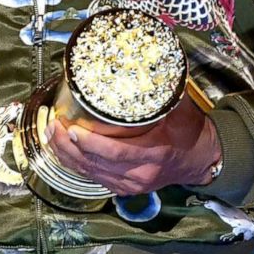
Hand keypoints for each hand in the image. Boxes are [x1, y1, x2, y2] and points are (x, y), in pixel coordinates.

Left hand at [45, 97, 221, 194]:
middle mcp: (141, 173)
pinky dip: (76, 165)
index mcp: (154, 152)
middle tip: (53, 126)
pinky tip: (63, 151)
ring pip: (90, 173)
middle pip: (96, 164)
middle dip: (68, 146)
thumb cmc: (189, 131)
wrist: (201, 159)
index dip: (90, 142)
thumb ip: (158, 90)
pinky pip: (94, 178)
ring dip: (66, 155)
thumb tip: (139, 64)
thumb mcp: (178, 107)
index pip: (115, 152)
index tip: (71, 127)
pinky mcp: (125, 189)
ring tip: (51, 135)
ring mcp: (131, 184)